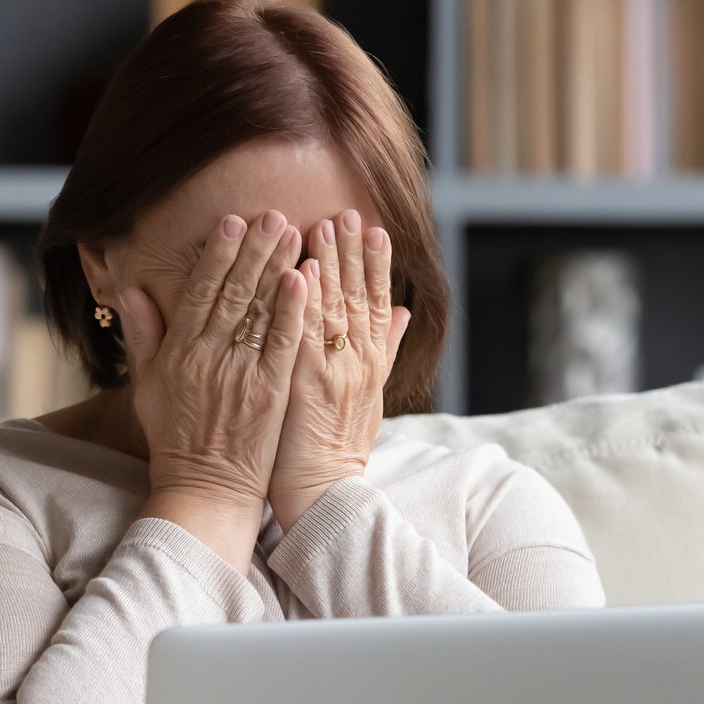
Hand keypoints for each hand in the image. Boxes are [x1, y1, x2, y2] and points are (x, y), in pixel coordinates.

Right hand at [123, 209, 310, 571]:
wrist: (204, 489)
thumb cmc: (176, 438)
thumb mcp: (148, 386)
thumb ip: (142, 335)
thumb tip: (128, 290)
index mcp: (179, 352)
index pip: (201, 291)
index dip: (217, 253)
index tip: (231, 221)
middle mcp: (208, 358)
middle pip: (234, 292)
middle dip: (254, 249)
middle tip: (273, 214)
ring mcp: (240, 374)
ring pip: (260, 311)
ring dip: (277, 267)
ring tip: (294, 231)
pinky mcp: (269, 393)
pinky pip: (284, 343)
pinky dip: (293, 310)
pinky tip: (305, 279)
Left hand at [269, 208, 411, 531]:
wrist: (323, 491)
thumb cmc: (337, 448)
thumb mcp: (371, 396)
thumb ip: (385, 350)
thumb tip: (401, 311)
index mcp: (371, 362)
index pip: (376, 302)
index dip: (376, 264)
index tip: (373, 228)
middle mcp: (357, 361)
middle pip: (358, 295)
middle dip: (353, 251)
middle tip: (348, 212)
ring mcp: (333, 370)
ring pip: (334, 306)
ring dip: (331, 264)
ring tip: (325, 225)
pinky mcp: (306, 382)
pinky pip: (305, 334)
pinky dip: (306, 301)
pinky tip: (302, 270)